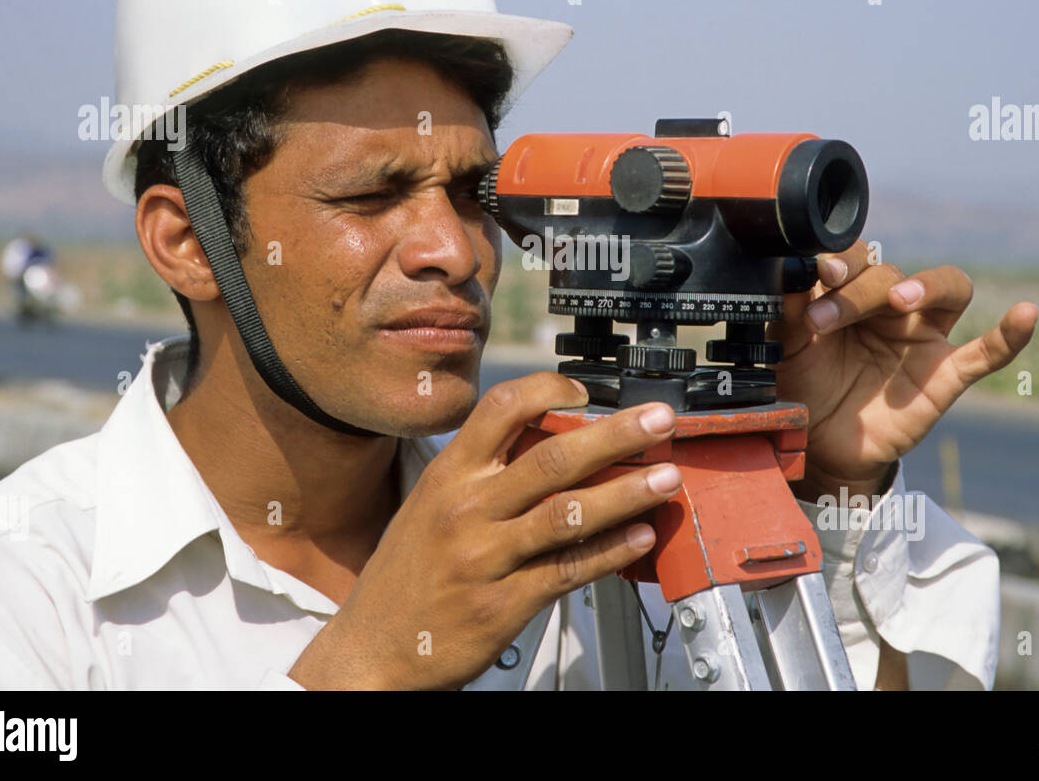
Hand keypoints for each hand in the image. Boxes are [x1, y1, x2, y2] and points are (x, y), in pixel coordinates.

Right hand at [286, 373, 681, 689]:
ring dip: (627, 493)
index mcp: (449, 474)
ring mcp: (486, 557)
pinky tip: (640, 537)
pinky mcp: (502, 604)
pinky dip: (610, 552)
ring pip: (568, 513)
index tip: (587, 392)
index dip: (550, 392)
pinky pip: (568, 570)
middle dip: (616, 435)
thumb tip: (553, 442)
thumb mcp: (429, 504)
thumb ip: (483, 473)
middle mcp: (467, 508)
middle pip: (553, 458)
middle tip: (658, 421)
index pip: (502, 409)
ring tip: (665, 480)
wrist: (373, 648)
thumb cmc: (408, 575)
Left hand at [767, 240, 1037, 499]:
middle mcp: (893, 306)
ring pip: (949, 290)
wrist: (818, 443)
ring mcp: (924, 337)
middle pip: (893, 275)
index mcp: (853, 291)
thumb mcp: (788, 345)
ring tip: (901, 299)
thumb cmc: (806, 384)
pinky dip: (1009, 335)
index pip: (858, 258)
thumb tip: (786, 269)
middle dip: (857, 292)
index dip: (841, 260)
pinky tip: (1026, 314)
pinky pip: (986, 353)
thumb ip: (790, 307)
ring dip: (928, 286)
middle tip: (823, 319)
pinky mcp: (946, 375)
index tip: (818, 271)